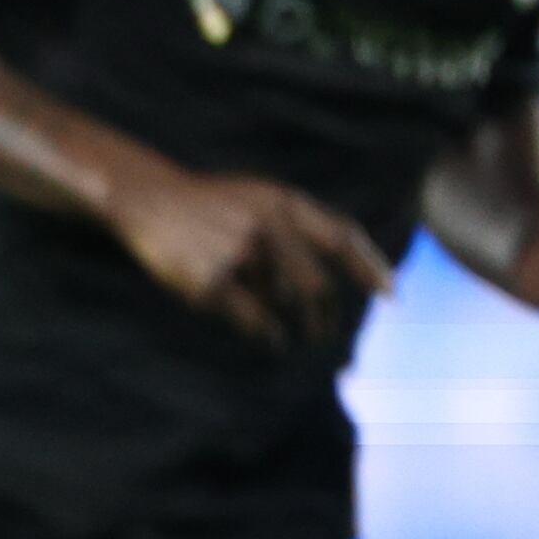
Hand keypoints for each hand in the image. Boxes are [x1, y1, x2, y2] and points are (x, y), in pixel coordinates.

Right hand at [105, 163, 392, 346]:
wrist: (147, 198)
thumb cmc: (207, 204)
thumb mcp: (258, 197)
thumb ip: (296, 225)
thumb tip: (332, 273)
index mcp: (284, 202)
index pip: (341, 236)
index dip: (369, 267)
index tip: (390, 295)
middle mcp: (268, 224)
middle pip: (315, 283)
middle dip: (324, 317)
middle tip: (325, 337)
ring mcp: (240, 251)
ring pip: (283, 301)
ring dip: (294, 325)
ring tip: (295, 339)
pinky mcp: (213, 279)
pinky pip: (254, 316)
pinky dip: (269, 334)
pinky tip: (272, 341)